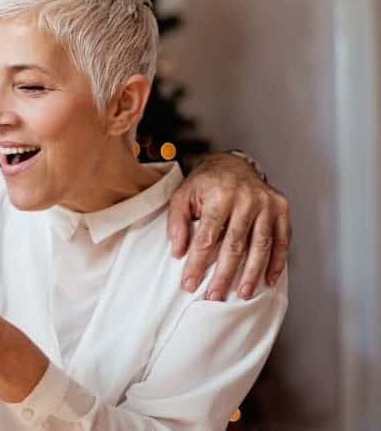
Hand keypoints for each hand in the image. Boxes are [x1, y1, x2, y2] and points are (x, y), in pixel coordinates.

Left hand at [168, 152, 290, 300]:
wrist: (233, 163)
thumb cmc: (205, 183)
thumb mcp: (183, 195)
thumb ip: (177, 222)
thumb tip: (178, 252)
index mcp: (220, 195)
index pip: (207, 237)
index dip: (198, 263)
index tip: (189, 284)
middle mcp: (247, 199)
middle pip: (235, 245)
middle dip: (224, 275)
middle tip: (214, 297)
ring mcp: (267, 204)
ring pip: (261, 246)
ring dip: (252, 273)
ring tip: (242, 294)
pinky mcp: (281, 208)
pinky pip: (282, 240)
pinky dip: (277, 262)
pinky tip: (269, 280)